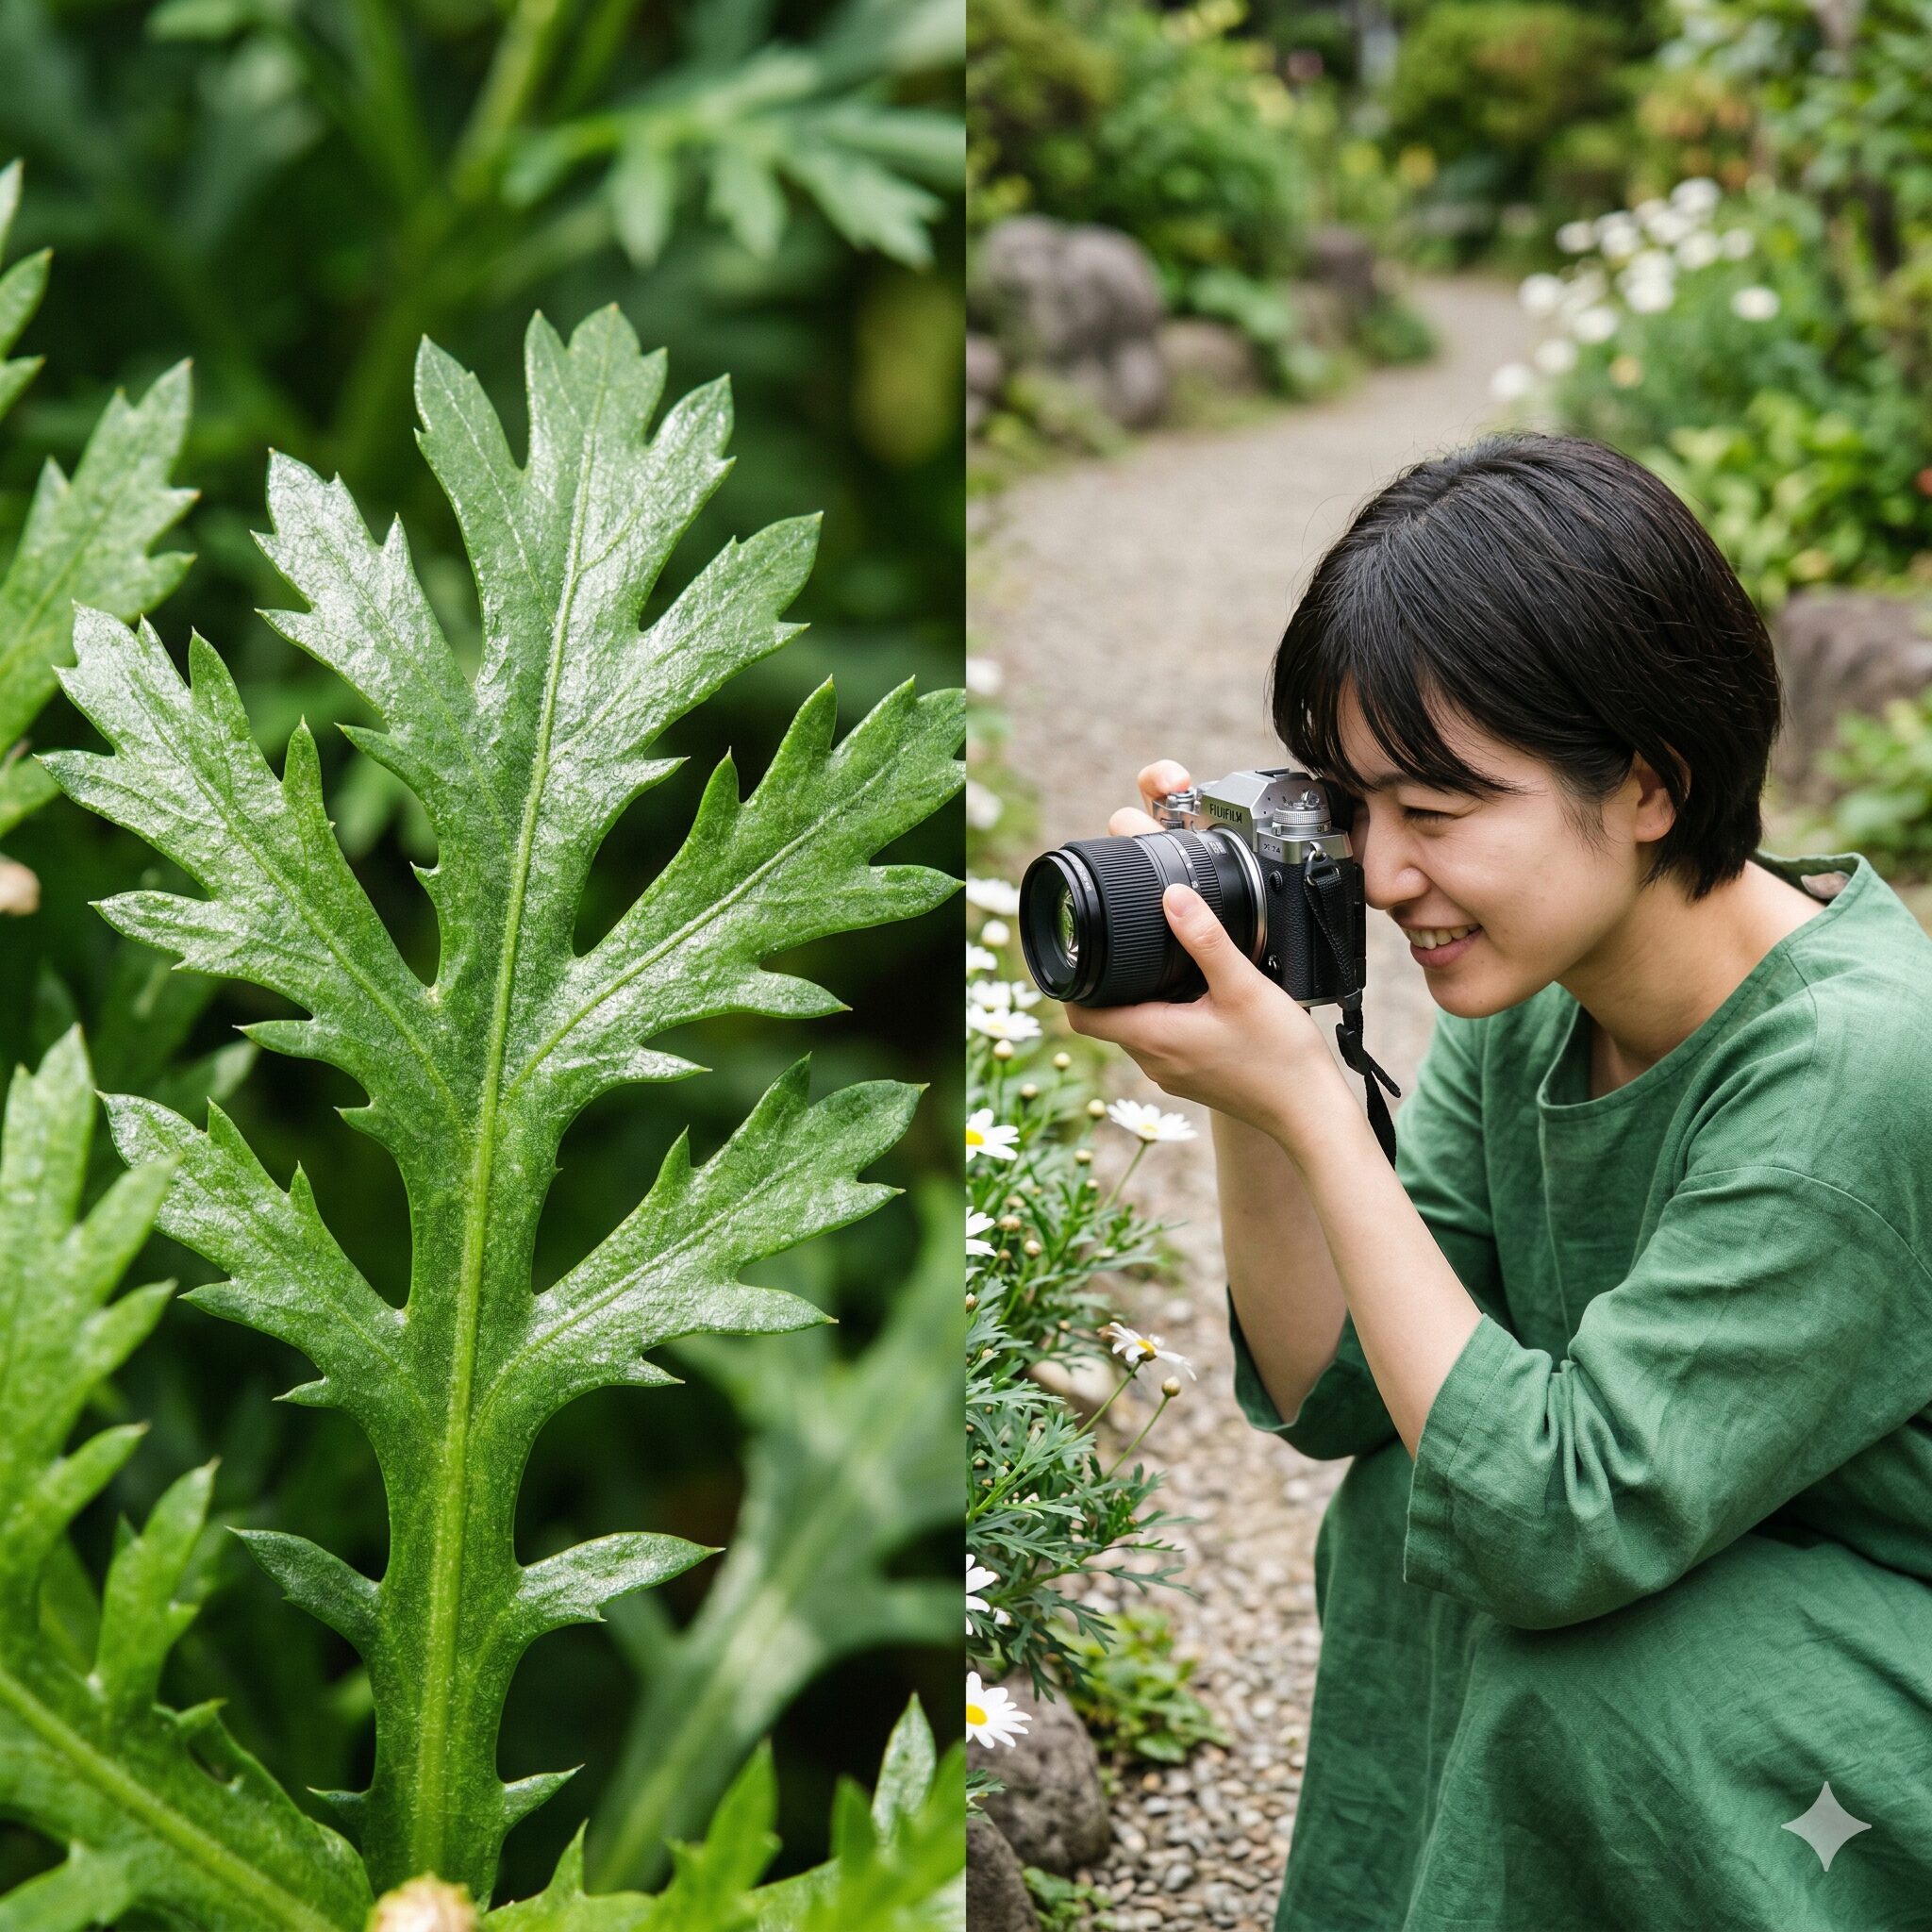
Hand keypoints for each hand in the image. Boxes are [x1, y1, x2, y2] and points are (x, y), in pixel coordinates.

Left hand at [1065, 762, 1352, 1151]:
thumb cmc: (1279, 1056)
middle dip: (1109, 983)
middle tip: (1125, 943)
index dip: (1071, 985)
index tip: (1082, 952)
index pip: (1079, 1016)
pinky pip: (1162, 1042)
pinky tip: (1196, 997)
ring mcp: (1171, 1074)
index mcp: (1152, 1037)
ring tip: (1163, 965)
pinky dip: (1166, 1016)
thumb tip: (1172, 896)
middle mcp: (1153, 1061)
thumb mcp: (1243, 986)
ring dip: (1140, 998)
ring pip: (1136, 1029)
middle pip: (1107, 1018)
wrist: (1310, 1112)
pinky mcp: (1192, 1079)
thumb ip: (1206, 939)